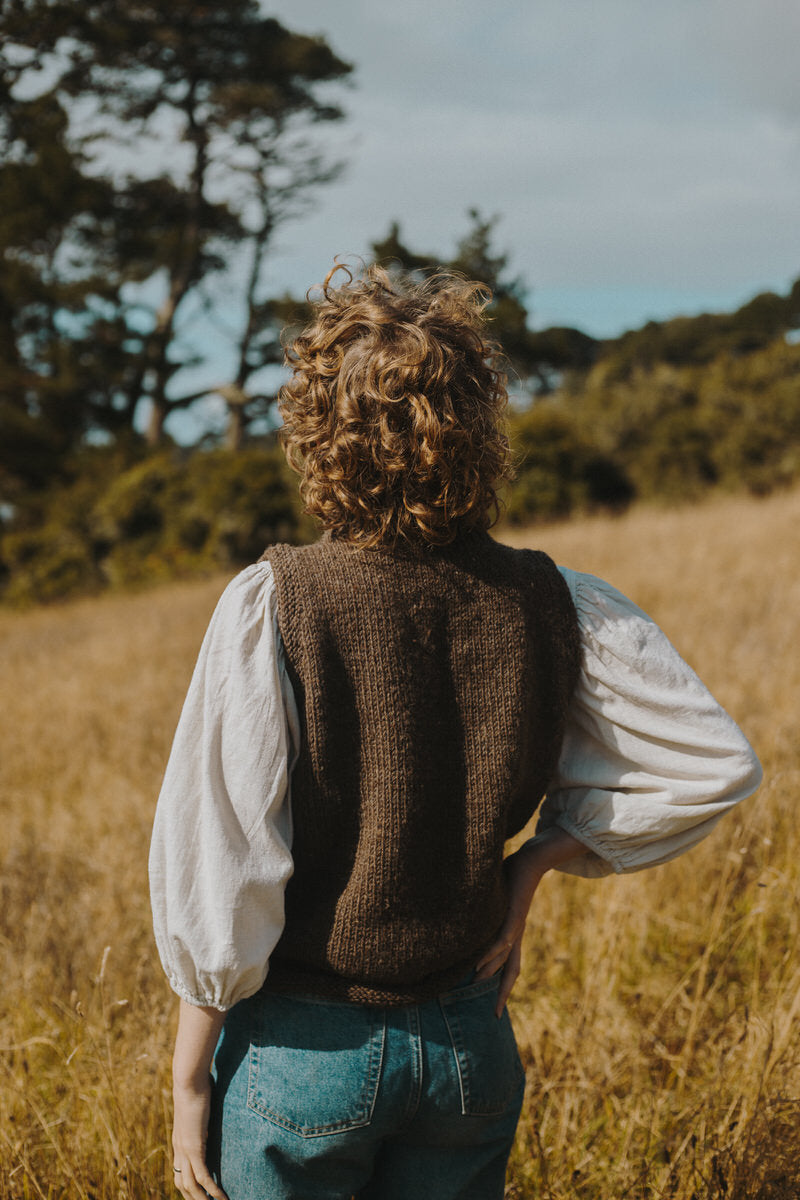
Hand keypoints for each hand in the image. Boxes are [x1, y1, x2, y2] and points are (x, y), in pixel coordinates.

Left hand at [172, 1076, 227, 1199]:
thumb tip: (214, 1103)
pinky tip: (222, 1198)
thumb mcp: (200, 1104)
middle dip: (193, 1199)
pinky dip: (213, 1191)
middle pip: (182, 1184)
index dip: (187, 1186)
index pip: (179, 1172)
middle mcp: (179, 1149)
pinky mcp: (194, 1148)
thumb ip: (204, 1112)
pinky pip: (203, 1177)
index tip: (198, 1194)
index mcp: (180, 1141)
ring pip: (191, 1186)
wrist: (188, 1080)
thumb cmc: (196, 1085)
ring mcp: (185, 1150)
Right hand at [475, 828, 585, 1015]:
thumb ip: (489, 906)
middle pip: (510, 971)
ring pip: (504, 958)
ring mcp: (515, 926)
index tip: (496, 1006)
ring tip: (477, 988)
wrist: (533, 860)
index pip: (508, 965)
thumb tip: (472, 908)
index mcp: (513, 933)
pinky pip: (502, 940)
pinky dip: (491, 955)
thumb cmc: (514, 875)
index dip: (502, 985)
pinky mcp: (514, 916)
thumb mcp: (499, 897)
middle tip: (495, 1016)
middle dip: (502, 993)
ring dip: (491, 974)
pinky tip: (480, 964)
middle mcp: (516, 934)